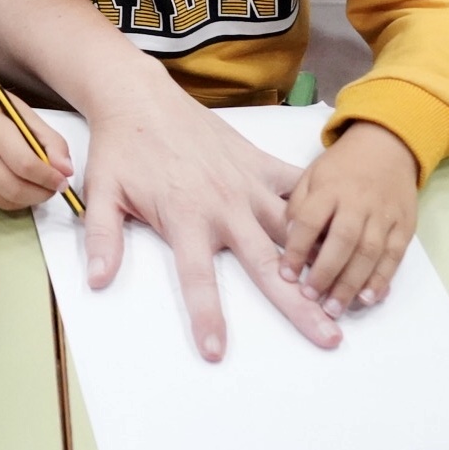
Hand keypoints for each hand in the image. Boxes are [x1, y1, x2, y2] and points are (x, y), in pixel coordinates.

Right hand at [0, 63, 72, 209]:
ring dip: (28, 200)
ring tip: (38, 188)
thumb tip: (66, 172)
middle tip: (53, 188)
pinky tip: (18, 185)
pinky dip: (12, 199)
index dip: (48, 178)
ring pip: (3, 200)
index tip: (63, 181)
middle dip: (40, 194)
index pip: (24, 164)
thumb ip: (52, 142)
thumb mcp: (29, 116)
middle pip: (13, 188)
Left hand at [76, 65, 342, 359]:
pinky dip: (322, 204)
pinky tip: (350, 227)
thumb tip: (98, 281)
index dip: (207, 316)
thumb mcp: (102, 193)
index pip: (197, 278)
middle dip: (298, 304)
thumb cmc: (122, 148)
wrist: (140, 97)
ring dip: (322, 261)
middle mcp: (224, 205)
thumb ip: (103, 238)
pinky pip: (297, 185)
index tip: (217, 352)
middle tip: (328, 337)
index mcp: (185, 217)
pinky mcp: (258, 163)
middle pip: (267, 264)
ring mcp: (246, 183)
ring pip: (293, 230)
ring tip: (351, 294)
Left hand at [280, 121, 418, 316]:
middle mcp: (358, 201)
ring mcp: (384, 215)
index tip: (284, 274)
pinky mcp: (405, 226)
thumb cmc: (342, 167)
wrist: (388, 146)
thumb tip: (286, 239)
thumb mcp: (311, 175)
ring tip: (334, 308)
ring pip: (369, 253)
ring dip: (351, 284)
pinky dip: (382, 279)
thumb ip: (298, 205)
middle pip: (342, 240)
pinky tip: (368, 298)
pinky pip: (394, 257)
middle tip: (310, 298)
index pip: (309, 220)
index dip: (296, 249)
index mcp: (329, 187)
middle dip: (325, 273)